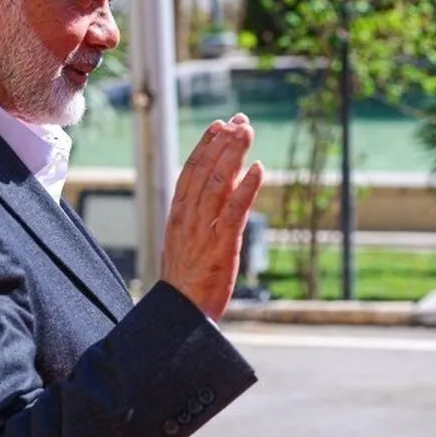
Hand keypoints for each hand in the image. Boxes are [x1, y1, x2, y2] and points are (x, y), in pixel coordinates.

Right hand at [161, 113, 263, 321]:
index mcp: (178, 216)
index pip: (190, 171)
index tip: (220, 126)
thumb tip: (215, 198)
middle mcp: (188, 218)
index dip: (205, 146)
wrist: (180, 316)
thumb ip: (198, 220)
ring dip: (233, 155)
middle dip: (223, 143)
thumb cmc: (185, 284)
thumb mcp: (186, 245)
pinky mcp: (221, 246)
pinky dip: (246, 188)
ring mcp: (203, 231)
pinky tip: (258, 169)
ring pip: (217, 184)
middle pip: (204, 171)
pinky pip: (234, 211)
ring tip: (247, 132)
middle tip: (240, 121)